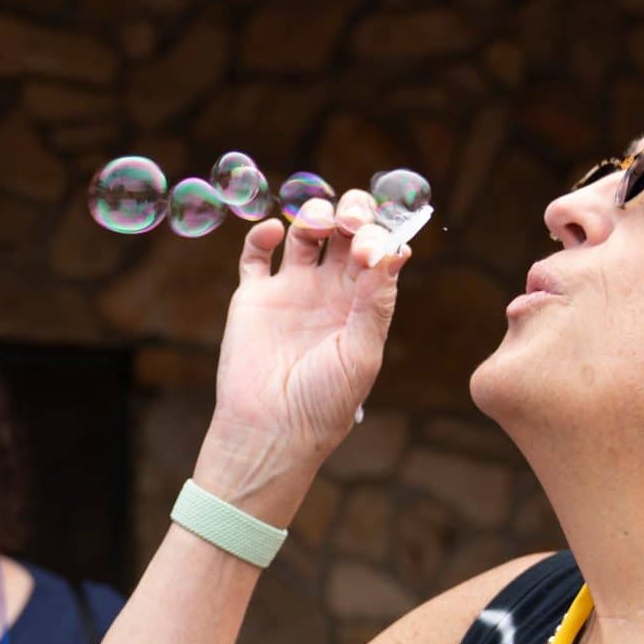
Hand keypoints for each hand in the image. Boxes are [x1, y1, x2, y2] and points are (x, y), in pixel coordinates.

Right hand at [204, 189, 406, 508]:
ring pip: (306, 231)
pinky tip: (272, 234)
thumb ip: (374, 302)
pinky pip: (256, 254)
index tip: (372, 249)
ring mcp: (291, 291)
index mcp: (362, 304)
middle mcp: (330, 292)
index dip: (380, 236)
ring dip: (315, 214)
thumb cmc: (323, 403)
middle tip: (349, 222)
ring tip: (316, 226)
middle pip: (346, 231)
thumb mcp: (362, 354)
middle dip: (353, 212)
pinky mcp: (253, 297)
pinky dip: (262, 234)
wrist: (271, 431)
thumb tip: (389, 251)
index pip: (379, 251)